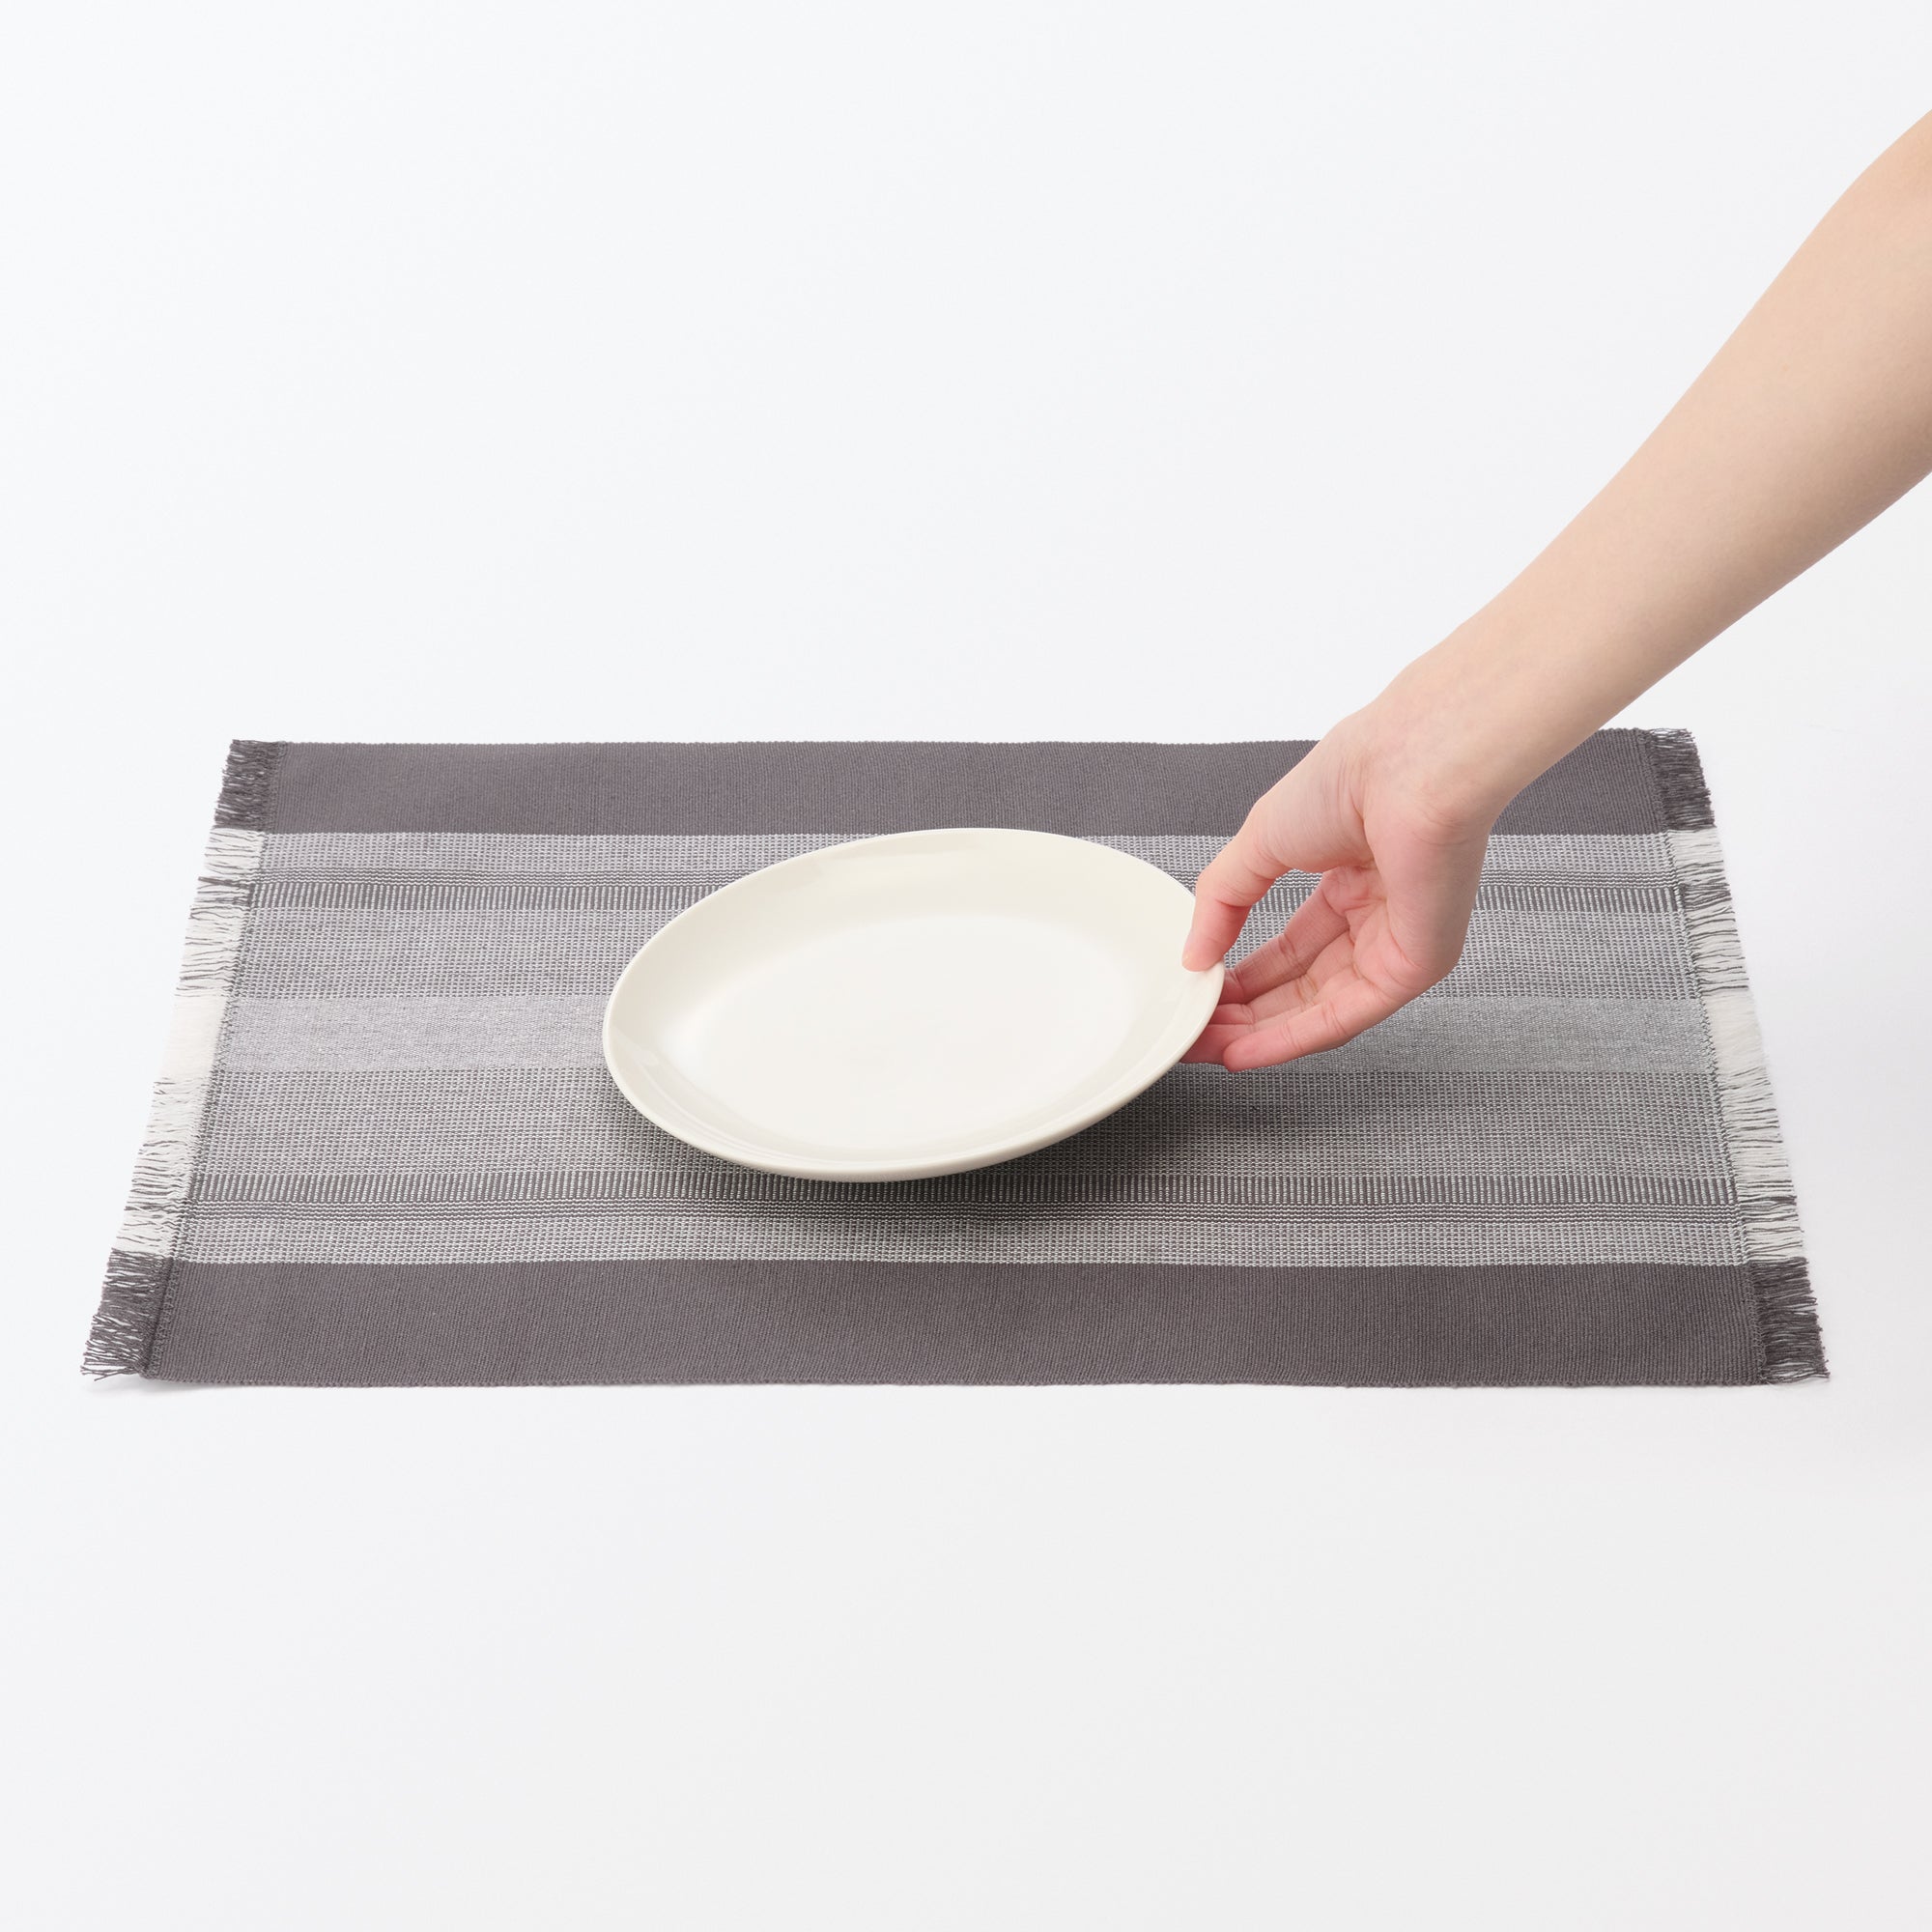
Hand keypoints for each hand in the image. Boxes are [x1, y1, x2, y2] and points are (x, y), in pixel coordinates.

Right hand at [1180, 699, 1496, 1070]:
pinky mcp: (1414, 966)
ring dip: (1258, 1034)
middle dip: (1243, 1013)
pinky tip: (1246, 1052)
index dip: (1238, 977)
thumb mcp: (1258, 841)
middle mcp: (1376, 916)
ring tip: (1206, 1049)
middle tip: (1193, 1033)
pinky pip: (1346, 1015)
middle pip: (1300, 985)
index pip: (1289, 947)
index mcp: (1348, 877)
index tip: (1197, 996)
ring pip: (1319, 1008)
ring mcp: (1397, 944)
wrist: (1409, 768)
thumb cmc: (1353, 778)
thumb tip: (1191, 956)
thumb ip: (1220, 900)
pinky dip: (1291, 1038)